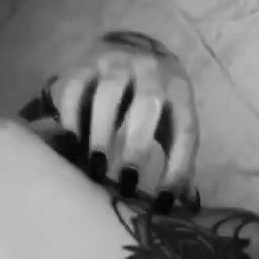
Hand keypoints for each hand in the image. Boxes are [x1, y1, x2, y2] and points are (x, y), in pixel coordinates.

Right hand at [50, 31, 199, 210]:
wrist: (130, 51)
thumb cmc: (157, 106)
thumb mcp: (173, 126)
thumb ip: (179, 161)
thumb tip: (187, 207)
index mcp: (179, 93)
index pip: (184, 131)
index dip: (177, 168)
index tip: (162, 203)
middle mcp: (151, 73)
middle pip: (148, 105)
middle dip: (137, 147)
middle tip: (126, 185)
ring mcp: (115, 64)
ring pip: (108, 95)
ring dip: (101, 134)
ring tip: (94, 170)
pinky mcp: (83, 66)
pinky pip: (75, 91)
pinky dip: (71, 120)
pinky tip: (70, 148)